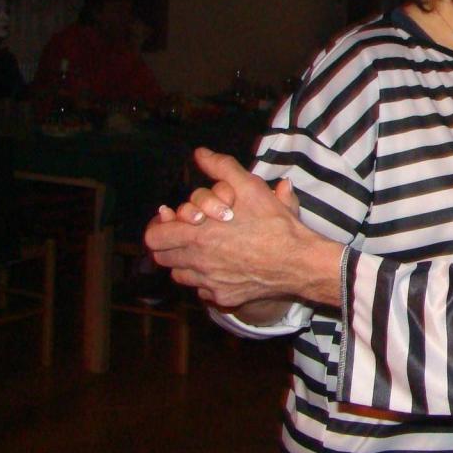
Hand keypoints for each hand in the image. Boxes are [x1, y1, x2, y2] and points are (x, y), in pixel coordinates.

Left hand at [145, 148, 333, 307]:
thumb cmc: (274, 224)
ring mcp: (210, 284)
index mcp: (197, 235)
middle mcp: (198, 263)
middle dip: (170, 244)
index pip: (154, 238)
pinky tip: (224, 268)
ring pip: (180, 275)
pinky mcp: (224, 298)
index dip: (159, 227)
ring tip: (204, 251)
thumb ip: (222, 167)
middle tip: (187, 234)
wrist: (298, 261)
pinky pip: (202, 291)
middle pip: (162, 258)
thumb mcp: (250, 187)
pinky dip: (206, 281)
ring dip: (185, 263)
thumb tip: (200, 154)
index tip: (170, 221)